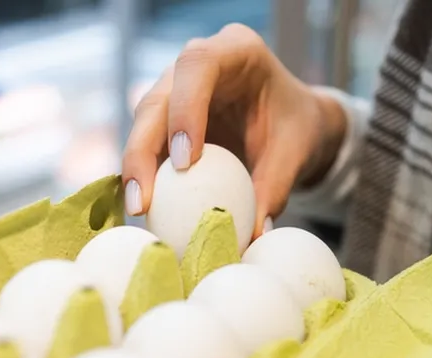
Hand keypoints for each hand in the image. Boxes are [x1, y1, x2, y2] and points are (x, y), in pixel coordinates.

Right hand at [121, 23, 346, 235]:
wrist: (292, 121)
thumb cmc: (295, 126)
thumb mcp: (295, 153)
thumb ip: (275, 188)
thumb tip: (253, 235)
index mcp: (236, 50)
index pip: (197, 66)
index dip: (184, 109)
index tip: (186, 161)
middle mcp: (196, 64)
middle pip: (157, 98)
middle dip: (143, 149)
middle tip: (144, 200)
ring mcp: (175, 89)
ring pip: (142, 121)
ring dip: (136, 166)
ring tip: (138, 209)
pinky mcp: (165, 117)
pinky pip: (145, 143)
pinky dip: (142, 174)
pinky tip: (142, 207)